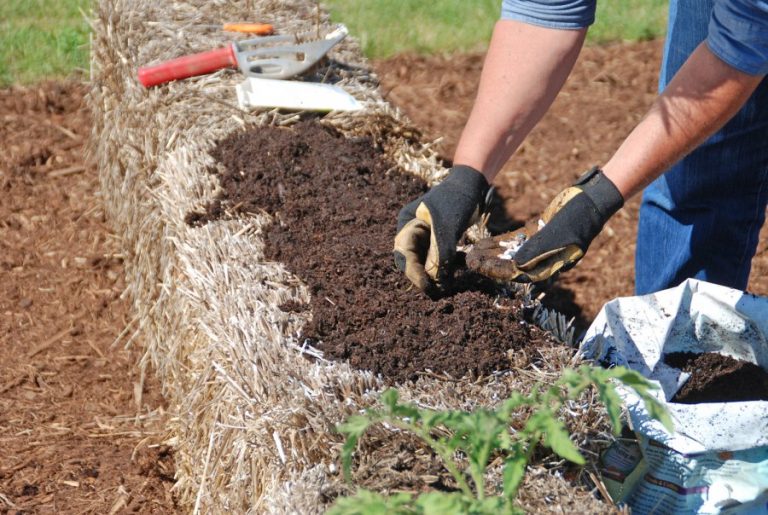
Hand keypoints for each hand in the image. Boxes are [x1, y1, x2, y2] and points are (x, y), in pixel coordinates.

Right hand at [394, 165, 489, 289]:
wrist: (472, 184)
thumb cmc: (457, 199)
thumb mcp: (448, 225)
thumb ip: (441, 251)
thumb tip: (437, 280)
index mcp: (407, 223)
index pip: (405, 254)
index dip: (415, 273)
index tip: (428, 287)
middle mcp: (412, 231)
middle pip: (413, 261)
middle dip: (424, 277)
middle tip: (437, 292)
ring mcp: (425, 235)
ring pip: (427, 261)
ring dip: (437, 273)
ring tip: (448, 285)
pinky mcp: (439, 239)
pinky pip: (440, 257)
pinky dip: (448, 264)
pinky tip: (460, 267)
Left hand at [467, 167, 622, 282]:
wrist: (593, 201)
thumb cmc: (578, 219)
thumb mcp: (557, 235)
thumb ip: (537, 251)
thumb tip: (516, 268)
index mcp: (550, 266)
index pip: (517, 273)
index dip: (495, 271)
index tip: (477, 266)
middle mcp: (542, 260)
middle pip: (509, 266)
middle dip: (488, 264)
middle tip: (468, 261)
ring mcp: (539, 247)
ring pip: (509, 254)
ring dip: (490, 254)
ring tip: (471, 252)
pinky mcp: (536, 234)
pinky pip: (514, 242)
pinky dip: (499, 244)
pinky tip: (483, 243)